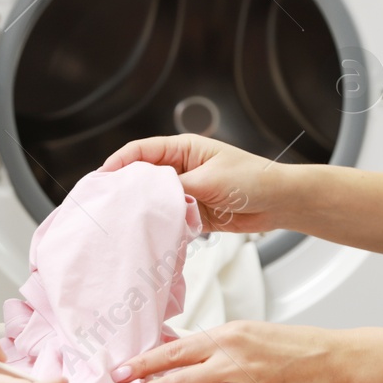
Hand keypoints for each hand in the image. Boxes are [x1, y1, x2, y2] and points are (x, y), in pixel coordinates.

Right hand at [98, 133, 299, 234]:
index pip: (142, 151)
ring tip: (123, 221)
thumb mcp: (210, 180)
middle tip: (106, 204)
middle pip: (143, 177)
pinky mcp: (193, 213)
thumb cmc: (252, 179)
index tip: (103, 177)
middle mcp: (180, 168)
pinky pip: (169, 219)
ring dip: (143, 210)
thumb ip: (177, 189)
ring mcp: (186, 191)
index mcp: (183, 148)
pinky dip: (160, 226)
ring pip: (154, 200)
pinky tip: (150, 234)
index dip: (119, 162)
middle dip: (125, 189)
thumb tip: (148, 197)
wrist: (279, 202)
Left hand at [110, 320, 342, 382]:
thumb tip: (170, 348)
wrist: (333, 361)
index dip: (142, 364)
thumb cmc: (290, 346)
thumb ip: (208, 344)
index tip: (119, 373)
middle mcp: (234, 362)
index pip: (173, 351)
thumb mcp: (245, 331)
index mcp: (226, 338)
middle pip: (178, 380)